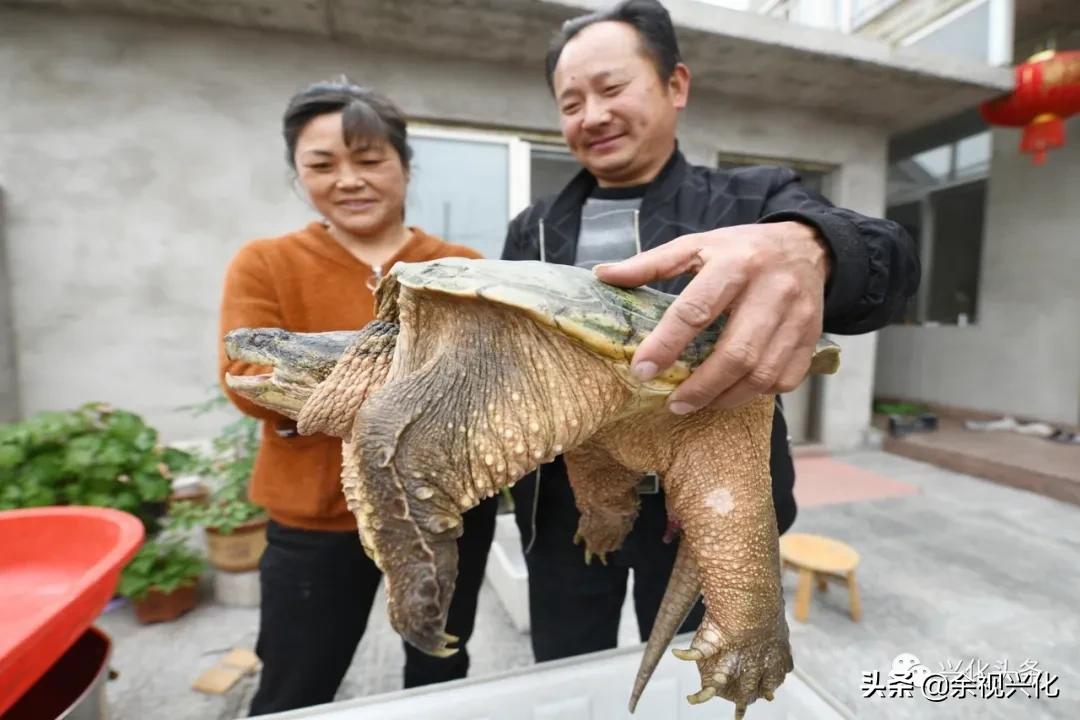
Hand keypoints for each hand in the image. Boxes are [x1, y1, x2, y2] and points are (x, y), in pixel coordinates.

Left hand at [594, 221, 829, 412]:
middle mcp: (771, 290)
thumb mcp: (697, 244)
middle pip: (736, 352)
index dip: (666, 344)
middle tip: (674, 403)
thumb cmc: (742, 248)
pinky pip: (784, 379)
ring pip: (762, 373)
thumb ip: (651, 263)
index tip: (642, 370)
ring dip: (726, 397)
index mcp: (736, 262)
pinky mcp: (812, 337)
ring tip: (699, 402)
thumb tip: (602, 274)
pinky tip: (733, 391)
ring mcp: (798, 316)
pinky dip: (756, 393)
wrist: (807, 246)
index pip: (696, 310)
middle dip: (701, 387)